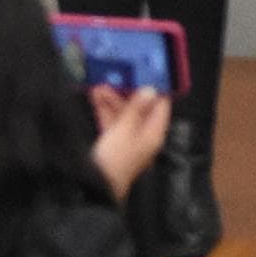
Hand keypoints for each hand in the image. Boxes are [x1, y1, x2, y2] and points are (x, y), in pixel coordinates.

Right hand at [88, 83, 169, 202]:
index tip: (146, 70)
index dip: (155, 88)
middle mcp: (144, 135)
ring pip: (123, 114)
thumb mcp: (125, 129)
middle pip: (140, 108)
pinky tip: (94, 97)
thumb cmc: (115, 157)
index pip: (161, 106)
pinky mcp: (114, 143)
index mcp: (154, 133)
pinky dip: (104, 111)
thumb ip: (136, 108)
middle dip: (126, 92)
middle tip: (115, 76)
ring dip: (111, 100)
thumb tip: (151, 89)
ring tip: (98, 86)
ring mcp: (129, 139)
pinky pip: (112, 123)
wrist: (97, 186)